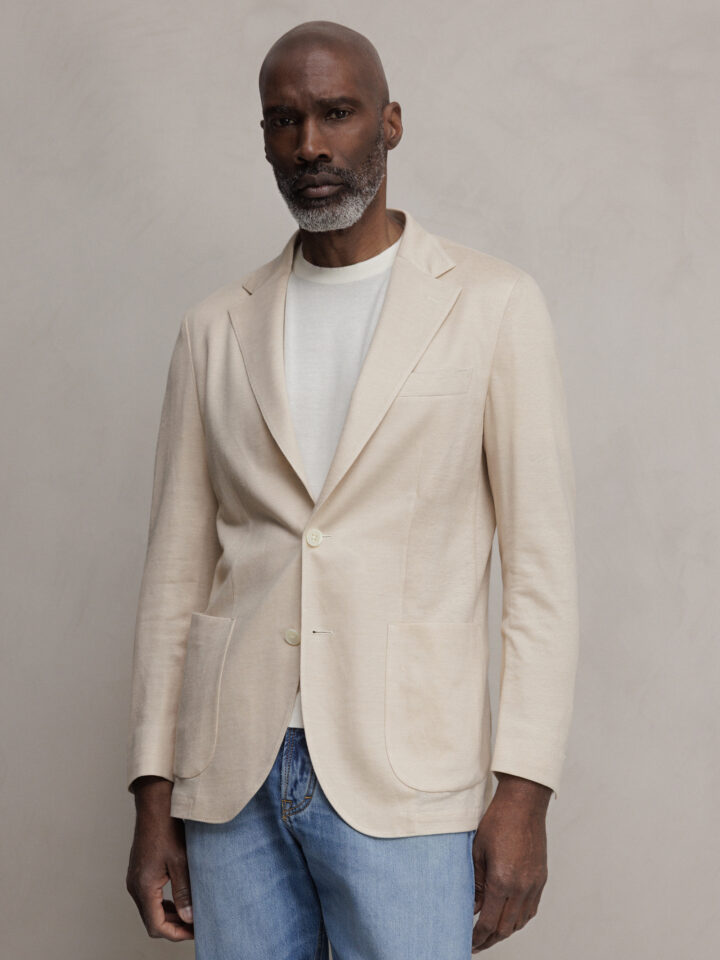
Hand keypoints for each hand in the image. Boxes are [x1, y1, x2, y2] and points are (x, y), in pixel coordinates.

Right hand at [125, 776, 194, 940]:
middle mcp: (135, 886)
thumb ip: (184, 892)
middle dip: (174, 927)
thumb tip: (189, 918)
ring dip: (169, 915)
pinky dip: (164, 903)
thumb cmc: (167, 828)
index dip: (176, 934)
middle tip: (196, 926)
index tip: (195, 932)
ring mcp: (135, 879)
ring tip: (191, 914)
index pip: (156, 926)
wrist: (155, 805)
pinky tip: (180, 899)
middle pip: (152, 921)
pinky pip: (149, 897)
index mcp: (143, 887)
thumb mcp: (181, 861)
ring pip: (150, 909)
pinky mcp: (139, 872)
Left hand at [471, 773, 549, 951]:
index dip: (478, 937)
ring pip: (520, 922)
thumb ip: (476, 884)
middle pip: (506, 928)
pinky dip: (518, 919)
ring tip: (489, 934)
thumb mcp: (477, 852)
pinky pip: (531, 909)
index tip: (468, 943)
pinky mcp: (541, 878)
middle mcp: (522, 887)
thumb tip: (471, 907)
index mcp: (503, 881)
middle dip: (490, 939)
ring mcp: (534, 884)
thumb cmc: (498, 822)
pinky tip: (508, 918)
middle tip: (475, 944)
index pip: (489, 922)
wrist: (524, 804)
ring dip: (504, 931)